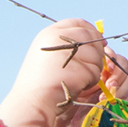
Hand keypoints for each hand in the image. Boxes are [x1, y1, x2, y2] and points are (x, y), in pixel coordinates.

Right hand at [0, 18, 127, 126]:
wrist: (31, 103)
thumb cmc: (39, 84)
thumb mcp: (47, 56)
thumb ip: (65, 45)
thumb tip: (96, 39)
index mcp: (49, 34)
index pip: (79, 23)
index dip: (91, 31)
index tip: (96, 43)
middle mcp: (58, 39)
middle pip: (90, 37)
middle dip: (96, 50)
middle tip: (91, 64)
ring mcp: (68, 53)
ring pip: (96, 55)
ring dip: (93, 68)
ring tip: (78, 79)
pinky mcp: (78, 69)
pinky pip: (95, 72)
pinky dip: (90, 80)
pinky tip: (77, 86)